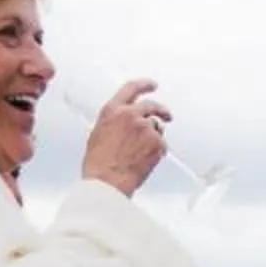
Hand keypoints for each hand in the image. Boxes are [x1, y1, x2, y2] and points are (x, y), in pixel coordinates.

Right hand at [79, 78, 170, 193]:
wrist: (107, 182)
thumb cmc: (99, 164)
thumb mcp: (98, 134)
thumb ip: (114, 123)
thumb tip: (123, 125)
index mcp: (112, 110)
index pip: (132, 88)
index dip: (144, 84)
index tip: (152, 84)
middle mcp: (130, 115)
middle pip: (152, 105)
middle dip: (162, 110)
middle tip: (167, 115)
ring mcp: (146, 128)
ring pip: (157, 128)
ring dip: (153, 137)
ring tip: (140, 154)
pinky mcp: (157, 142)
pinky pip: (162, 145)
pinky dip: (157, 152)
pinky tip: (144, 162)